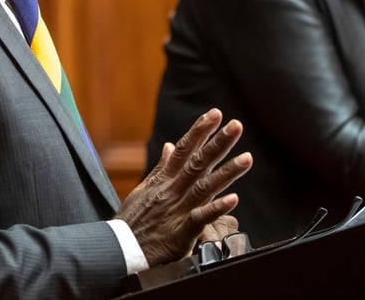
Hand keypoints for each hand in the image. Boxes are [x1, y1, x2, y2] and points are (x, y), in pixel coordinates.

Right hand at [115, 109, 251, 266]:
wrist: (118, 250)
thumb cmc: (131, 221)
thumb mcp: (143, 190)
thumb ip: (160, 168)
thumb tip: (168, 146)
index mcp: (164, 181)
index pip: (183, 150)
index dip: (199, 131)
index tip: (215, 114)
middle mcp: (172, 191)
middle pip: (198, 162)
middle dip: (218, 142)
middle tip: (236, 125)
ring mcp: (176, 210)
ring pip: (204, 186)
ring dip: (226, 172)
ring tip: (246, 158)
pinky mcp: (180, 233)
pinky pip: (200, 219)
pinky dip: (216, 208)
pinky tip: (233, 199)